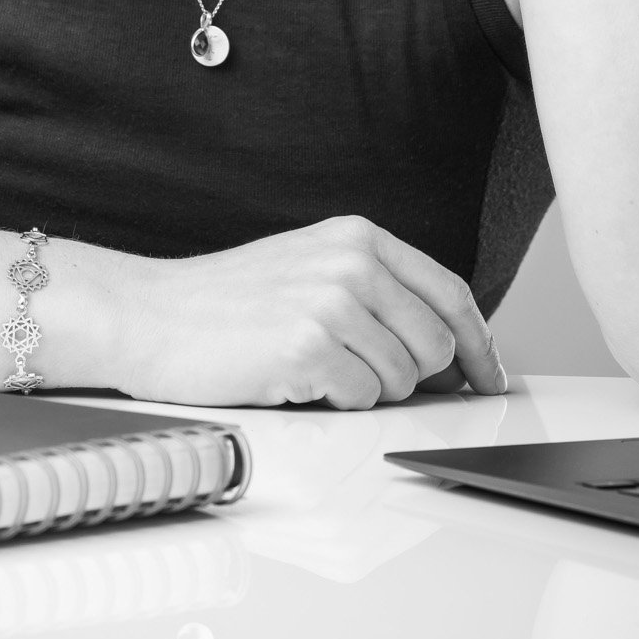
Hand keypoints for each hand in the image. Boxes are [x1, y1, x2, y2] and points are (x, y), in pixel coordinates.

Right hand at [112, 215, 507, 408]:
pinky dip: (333, 402)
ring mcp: (332, 302)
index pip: (450, 292)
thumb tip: (448, 351)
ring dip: (364, 390)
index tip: (489, 379)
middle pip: (436, 344)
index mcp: (358, 236)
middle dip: (411, 378)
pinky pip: (360, 400)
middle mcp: (352, 261)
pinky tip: (294, 379)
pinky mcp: (309, 348)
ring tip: (313, 368)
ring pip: (402, 380)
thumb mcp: (310, 267)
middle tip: (358, 376)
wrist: (150, 315)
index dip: (479, 345)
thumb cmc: (226, 302)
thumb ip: (376, 290)